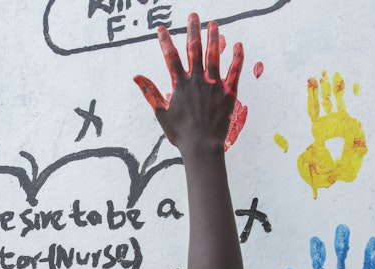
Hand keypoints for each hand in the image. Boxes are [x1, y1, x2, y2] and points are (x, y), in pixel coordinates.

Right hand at [134, 13, 242, 154]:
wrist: (202, 146)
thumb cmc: (180, 133)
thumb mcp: (161, 113)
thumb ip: (150, 92)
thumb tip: (136, 77)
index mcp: (180, 85)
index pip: (171, 57)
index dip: (165, 41)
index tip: (161, 28)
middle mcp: (197, 81)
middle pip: (194, 50)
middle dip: (193, 31)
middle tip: (193, 15)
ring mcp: (214, 85)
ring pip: (214, 56)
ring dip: (214, 38)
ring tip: (214, 24)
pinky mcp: (229, 93)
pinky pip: (234, 71)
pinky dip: (237, 57)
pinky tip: (238, 45)